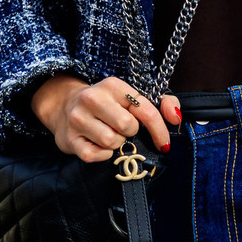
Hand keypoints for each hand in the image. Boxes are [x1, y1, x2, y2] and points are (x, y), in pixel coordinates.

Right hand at [30, 73, 180, 162]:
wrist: (65, 106)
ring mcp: (78, 118)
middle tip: (124, 129)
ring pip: (112, 142)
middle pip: (128, 126)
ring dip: (117, 143)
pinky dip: (103, 155)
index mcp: (114, 86)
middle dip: (131, 132)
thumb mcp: (133, 96)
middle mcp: (93, 98)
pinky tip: (100, 145)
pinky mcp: (69, 138)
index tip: (165, 143)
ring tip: (110, 134)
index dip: (159, 129)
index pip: (145, 110)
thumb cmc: (108, 104)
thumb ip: (163, 102)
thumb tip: (176, 118)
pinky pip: (95, 156)